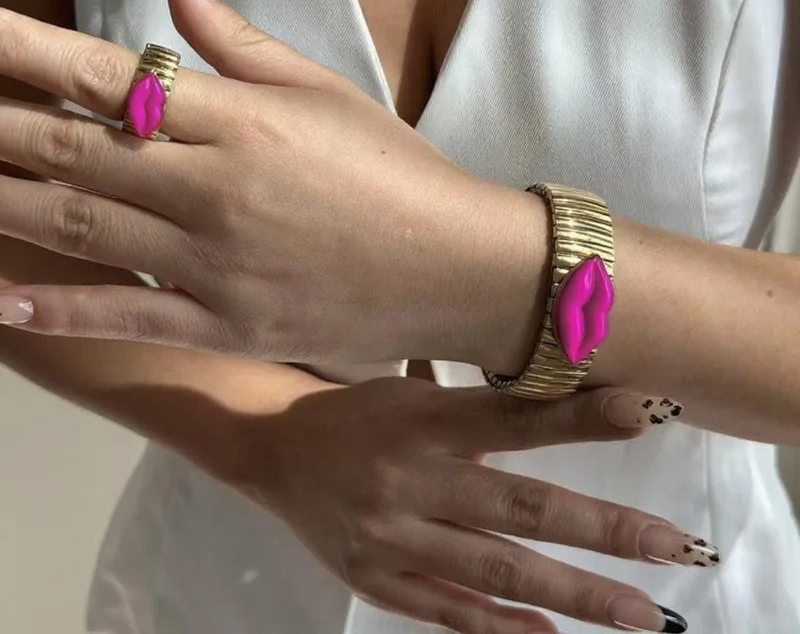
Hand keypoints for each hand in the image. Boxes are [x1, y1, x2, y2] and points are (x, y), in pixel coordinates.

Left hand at [0, 0, 546, 372]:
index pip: (108, 74)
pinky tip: (3, 301)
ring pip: (83, 229)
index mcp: (242, 120)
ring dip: (6, 203)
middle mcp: (216, 189)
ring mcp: (216, 265)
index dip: (22, 51)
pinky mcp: (230, 326)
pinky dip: (61, 310)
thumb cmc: (400, 174)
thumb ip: (239, 41)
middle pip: (75, 150)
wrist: (458, 268)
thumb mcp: (328, 93)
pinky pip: (130, 317)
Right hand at [232, 378, 705, 633]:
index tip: (648, 413)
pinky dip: (503, 627)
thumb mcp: (414, 396)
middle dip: (603, 529)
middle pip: (519, 506)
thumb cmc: (360, 413)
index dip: (579, 416)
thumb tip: (562, 424)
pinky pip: (447, 612)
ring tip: (642, 615)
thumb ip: (481, 418)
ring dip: (575, 594)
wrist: (274, 450)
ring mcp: (389, 538)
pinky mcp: (373, 581)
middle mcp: (407, 478)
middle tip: (674, 548)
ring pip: (495, 570)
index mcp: (420, 419)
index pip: (512, 416)